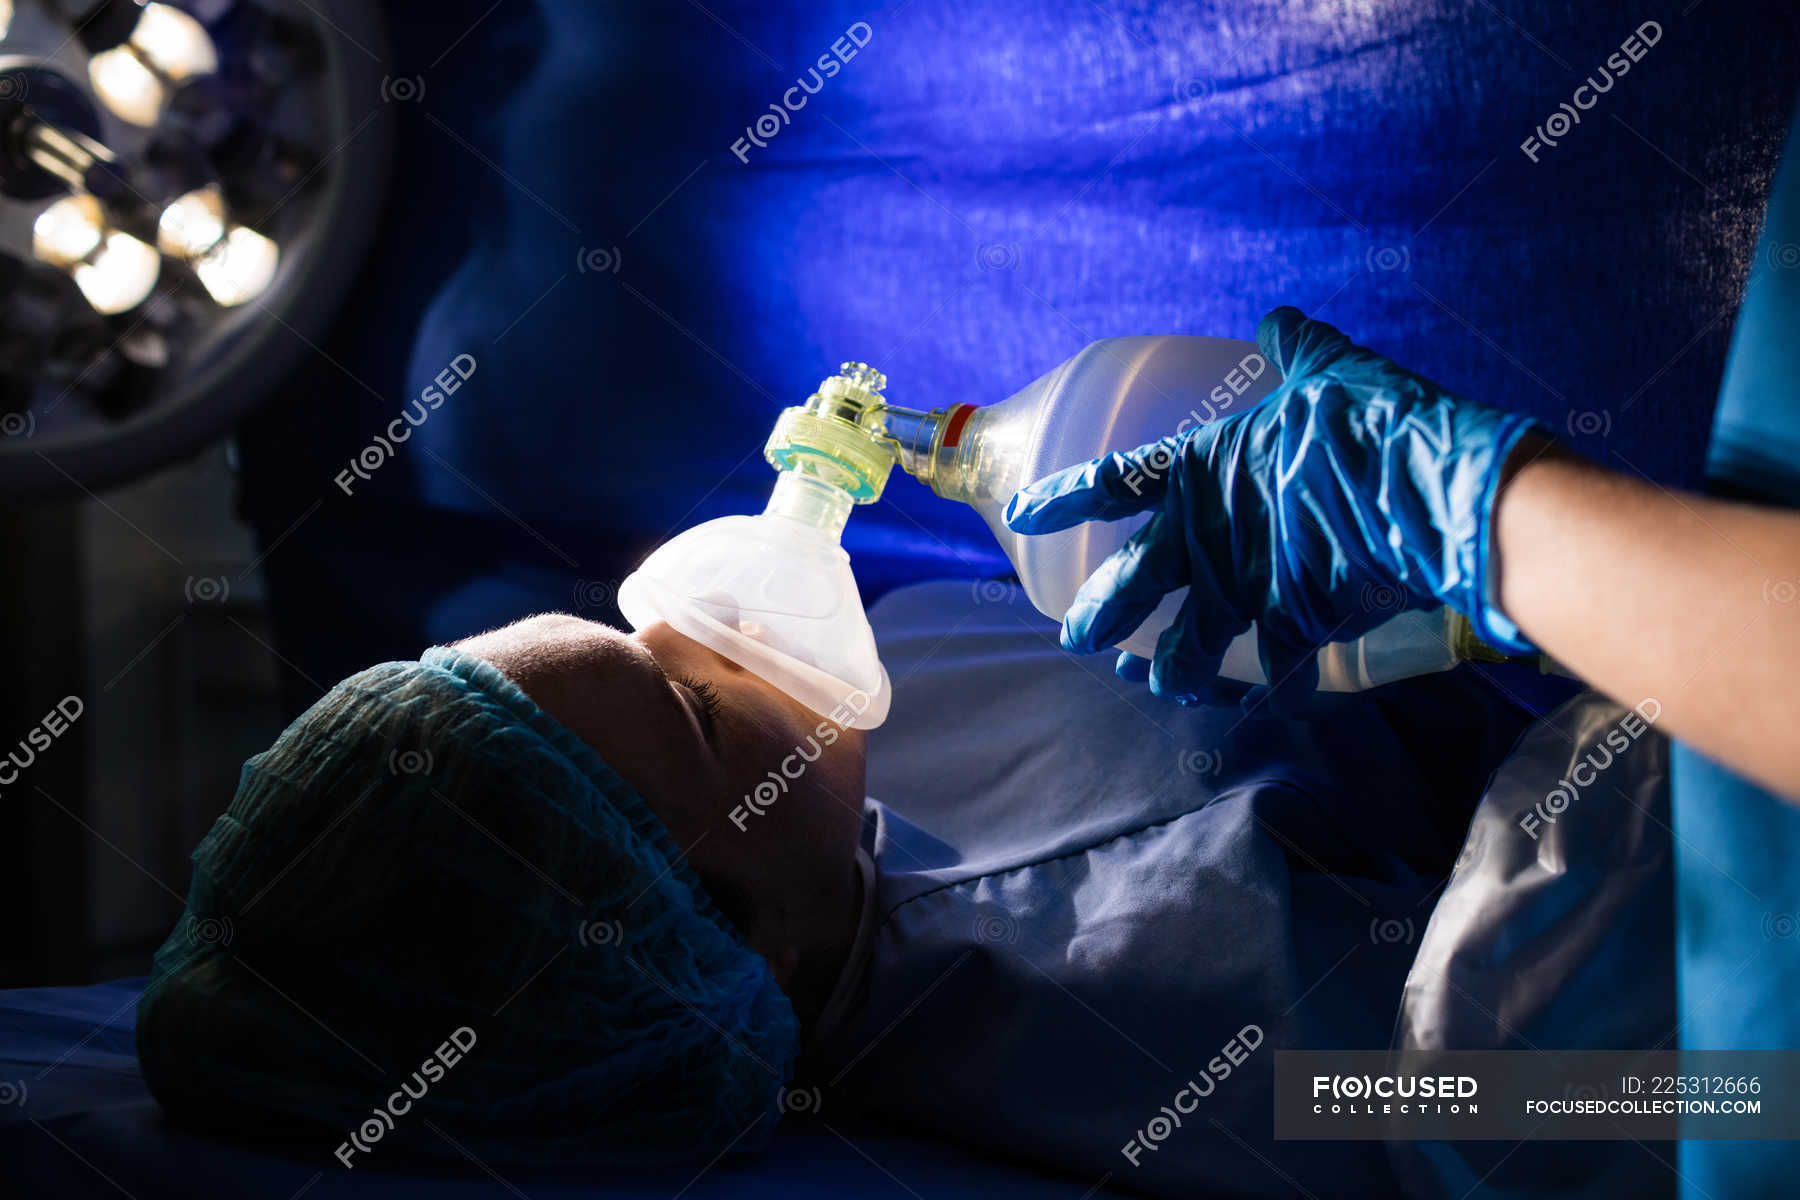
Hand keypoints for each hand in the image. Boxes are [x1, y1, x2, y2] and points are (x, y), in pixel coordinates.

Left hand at [1003, 306, 1546, 708]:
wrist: (1429, 490)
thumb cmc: (1373, 420)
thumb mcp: (1330, 369)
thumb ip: (1296, 348)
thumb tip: (1278, 317)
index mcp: (1200, 468)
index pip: (1111, 482)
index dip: (1062, 499)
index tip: (1020, 517)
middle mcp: (1208, 536)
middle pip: (1130, 585)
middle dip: (1098, 616)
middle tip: (1076, 639)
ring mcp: (1245, 589)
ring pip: (1186, 649)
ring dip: (1171, 672)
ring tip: (1161, 683)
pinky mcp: (1292, 629)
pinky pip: (1271, 676)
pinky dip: (1269, 693)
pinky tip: (1264, 704)